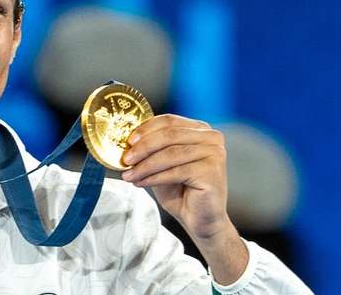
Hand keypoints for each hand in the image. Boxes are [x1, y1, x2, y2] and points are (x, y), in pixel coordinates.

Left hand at [120, 114, 247, 283]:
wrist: (201, 220)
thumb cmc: (181, 190)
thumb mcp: (161, 164)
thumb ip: (151, 149)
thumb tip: (126, 141)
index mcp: (200, 129)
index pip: (169, 121)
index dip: (146, 129)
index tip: (128, 141)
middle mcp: (212, 138)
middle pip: (169, 135)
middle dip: (143, 147)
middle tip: (125, 159)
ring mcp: (215, 153)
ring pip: (171, 154)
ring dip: (145, 165)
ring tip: (129, 174)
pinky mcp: (212, 171)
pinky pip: (176, 171)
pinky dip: (154, 177)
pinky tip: (141, 183)